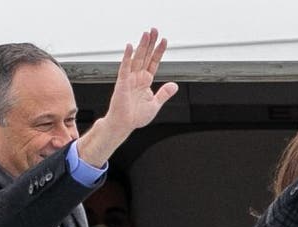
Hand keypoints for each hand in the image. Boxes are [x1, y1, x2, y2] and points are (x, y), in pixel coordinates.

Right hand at [78, 28, 177, 166]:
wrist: (123, 125)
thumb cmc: (135, 116)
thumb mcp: (155, 104)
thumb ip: (164, 94)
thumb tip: (174, 85)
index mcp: (145, 81)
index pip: (153, 62)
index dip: (159, 51)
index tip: (164, 40)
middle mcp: (137, 77)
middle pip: (145, 56)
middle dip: (150, 43)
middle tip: (154, 30)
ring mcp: (129, 79)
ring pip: (137, 59)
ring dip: (141, 46)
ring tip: (146, 33)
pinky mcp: (122, 83)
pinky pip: (125, 68)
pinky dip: (127, 57)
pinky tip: (130, 47)